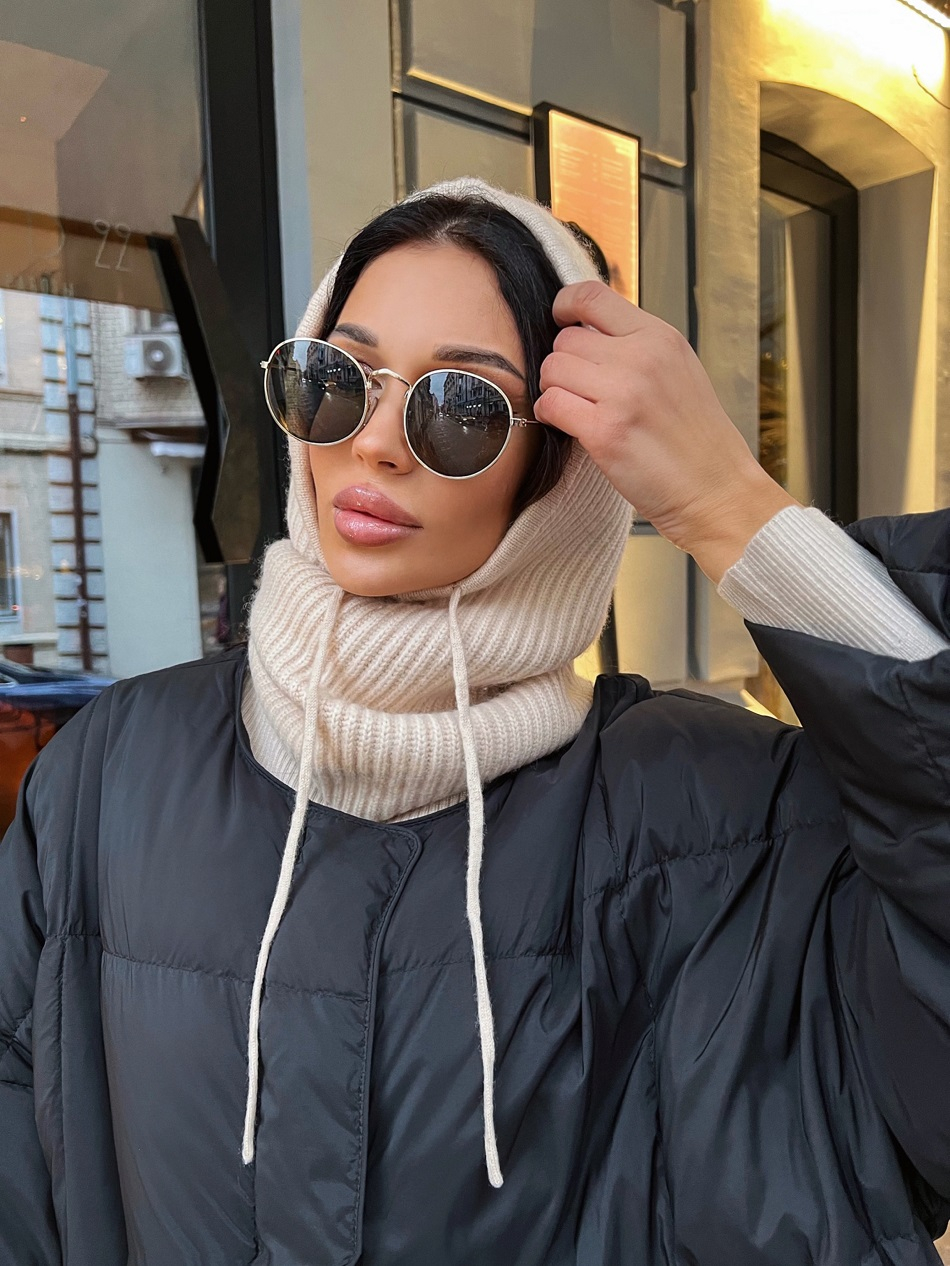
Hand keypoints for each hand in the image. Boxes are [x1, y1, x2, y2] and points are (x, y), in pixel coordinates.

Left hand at [534, 281, 801, 583]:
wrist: (718, 490)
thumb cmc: (698, 440)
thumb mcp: (679, 370)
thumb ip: (638, 347)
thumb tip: (588, 332)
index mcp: (660, 337)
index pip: (592, 296)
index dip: (565, 306)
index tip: (561, 321)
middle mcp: (641, 358)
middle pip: (565, 340)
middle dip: (563, 364)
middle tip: (578, 388)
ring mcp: (622, 394)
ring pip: (552, 370)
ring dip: (555, 390)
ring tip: (575, 408)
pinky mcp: (605, 432)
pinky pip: (551, 405)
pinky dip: (549, 415)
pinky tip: (567, 424)